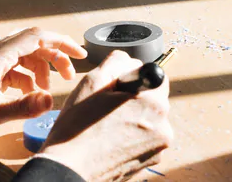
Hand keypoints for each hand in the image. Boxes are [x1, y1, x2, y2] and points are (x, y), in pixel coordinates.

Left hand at [0, 28, 86, 156]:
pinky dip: (26, 82)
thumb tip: (53, 101)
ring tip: (48, 92)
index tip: (79, 54)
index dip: (60, 42)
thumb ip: (22, 106)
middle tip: (70, 75)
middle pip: (31, 45)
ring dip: (40, 71)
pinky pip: (13, 73)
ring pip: (23, 59)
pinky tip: (30, 97)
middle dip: (54, 58)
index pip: (35, 37)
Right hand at [39, 51, 171, 180]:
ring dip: (131, 118)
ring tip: (104, 127)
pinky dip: (130, 137)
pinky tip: (109, 141)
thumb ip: (118, 62)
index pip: (155, 76)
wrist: (68, 171)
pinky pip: (144, 139)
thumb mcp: (93, 81)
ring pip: (147, 119)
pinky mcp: (150, 163)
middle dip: (132, 98)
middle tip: (104, 108)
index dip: (133, 78)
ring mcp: (158, 148)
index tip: (115, 89)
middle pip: (152, 99)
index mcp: (154, 104)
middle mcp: (163, 127)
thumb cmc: (78, 129)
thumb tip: (131, 61)